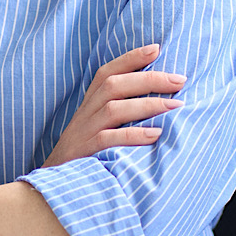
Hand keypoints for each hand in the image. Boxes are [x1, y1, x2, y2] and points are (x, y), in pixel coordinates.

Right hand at [41, 44, 185, 166]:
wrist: (55, 186)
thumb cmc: (86, 154)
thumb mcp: (97, 128)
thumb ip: (119, 111)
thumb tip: (160, 99)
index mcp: (89, 104)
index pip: (107, 72)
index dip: (130, 58)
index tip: (157, 48)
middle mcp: (85, 113)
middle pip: (113, 85)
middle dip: (148, 79)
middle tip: (180, 80)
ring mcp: (84, 133)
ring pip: (113, 108)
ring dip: (147, 104)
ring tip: (176, 105)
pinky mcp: (85, 153)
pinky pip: (107, 139)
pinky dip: (133, 135)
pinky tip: (156, 134)